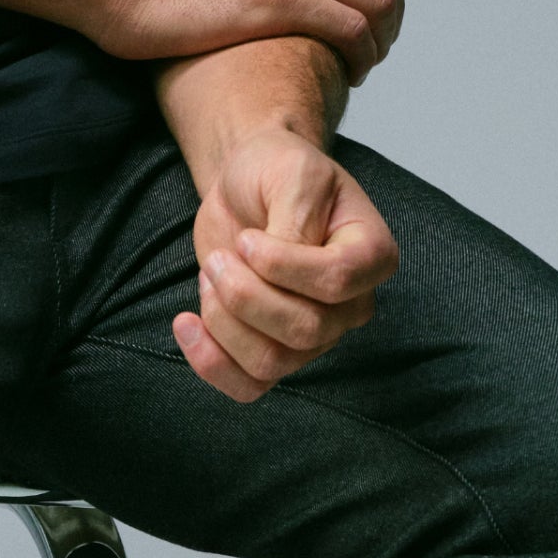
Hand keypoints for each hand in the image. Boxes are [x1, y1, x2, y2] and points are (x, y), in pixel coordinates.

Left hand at [172, 121, 399, 402]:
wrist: (246, 186)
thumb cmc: (278, 172)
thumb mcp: (293, 173)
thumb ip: (296, 216)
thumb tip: (281, 264)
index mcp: (371, 255)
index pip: (337, 281)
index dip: (282, 266)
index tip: (248, 238)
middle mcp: (350, 304)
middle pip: (305, 330)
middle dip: (244, 294)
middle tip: (221, 256)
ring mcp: (314, 335)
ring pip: (272, 362)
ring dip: (223, 321)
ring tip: (211, 275)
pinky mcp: (273, 350)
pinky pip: (248, 385)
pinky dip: (209, 362)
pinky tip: (186, 323)